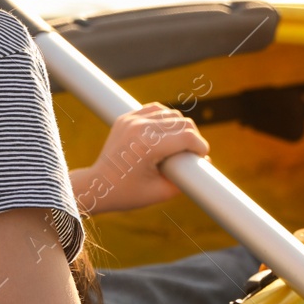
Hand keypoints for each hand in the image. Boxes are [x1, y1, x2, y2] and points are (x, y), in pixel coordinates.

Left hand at [71, 103, 209, 214]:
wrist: (97, 186)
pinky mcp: (126, 118)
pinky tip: (167, 132)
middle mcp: (139, 128)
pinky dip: (165, 118)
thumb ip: (186, 178)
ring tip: (180, 143)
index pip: (187, 137)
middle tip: (192, 153)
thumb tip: (205, 162)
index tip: (202, 157)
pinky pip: (155, 109)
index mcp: (148, 146)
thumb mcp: (161, 192)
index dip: (200, 147)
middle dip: (193, 137)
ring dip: (180, 127)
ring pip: (170, 113)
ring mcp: (131, 120)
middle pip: (181, 122)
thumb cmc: (128, 194)